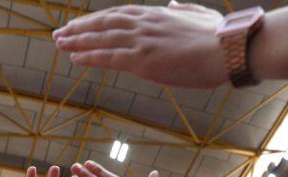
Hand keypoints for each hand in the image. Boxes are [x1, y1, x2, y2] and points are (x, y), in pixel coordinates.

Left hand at [53, 2, 226, 87]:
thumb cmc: (219, 36)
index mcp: (156, 15)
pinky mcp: (142, 60)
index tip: (81, 24)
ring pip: (101, 39)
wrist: (228, 49)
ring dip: (77, 41)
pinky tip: (74, 57)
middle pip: (103, 23)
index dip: (97, 20)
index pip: (118, 15)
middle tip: (60, 34)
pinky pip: (108, 57)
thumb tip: (171, 4)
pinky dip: (89, 56)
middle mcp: (144, 24)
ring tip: (59, 43)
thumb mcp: (198, 15)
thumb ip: (181, 9)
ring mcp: (141, 41)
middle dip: (79, 29)